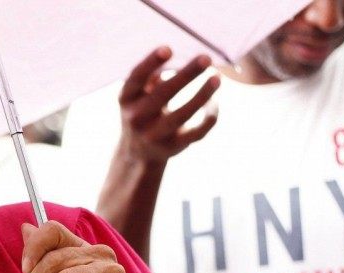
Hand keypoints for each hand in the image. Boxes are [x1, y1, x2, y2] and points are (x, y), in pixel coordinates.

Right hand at [116, 47, 219, 164]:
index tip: (169, 49)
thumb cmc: (144, 110)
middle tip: (206, 58)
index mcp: (126, 98)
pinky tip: (214, 103)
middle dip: (186, 75)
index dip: (151, 63)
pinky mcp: (171, 147)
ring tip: (217, 78)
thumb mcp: (139, 93)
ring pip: (181, 116)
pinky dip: (208, 118)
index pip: (136, 78)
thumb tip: (175, 54)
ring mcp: (153, 135)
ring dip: (201, 96)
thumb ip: (152, 75)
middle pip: (162, 95)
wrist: (138, 152)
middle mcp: (136, 118)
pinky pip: (195, 133)